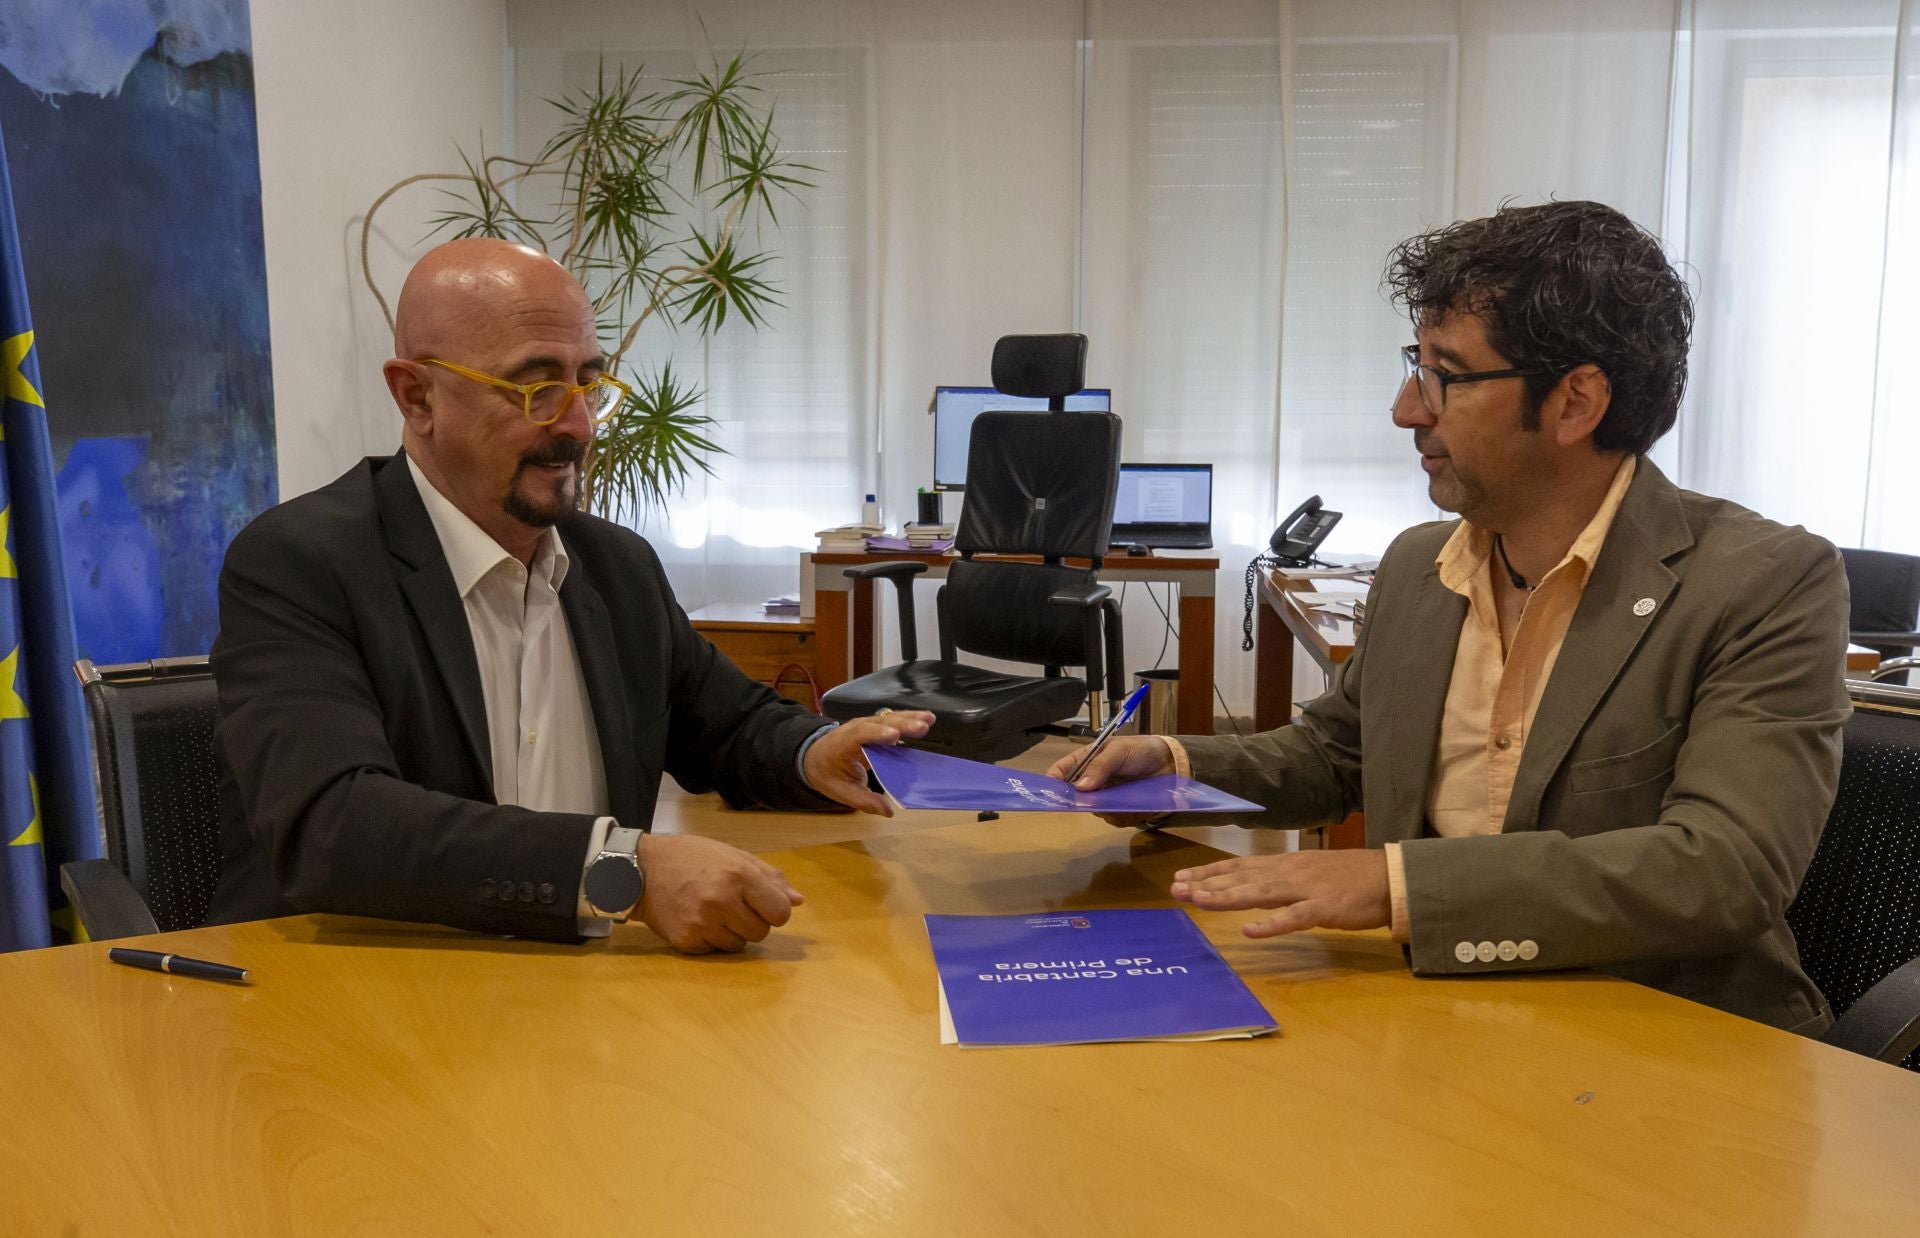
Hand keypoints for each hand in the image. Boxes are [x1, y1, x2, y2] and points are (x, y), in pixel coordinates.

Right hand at [633, 834, 804, 952]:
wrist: (642, 870)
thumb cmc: (692, 858)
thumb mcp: (733, 855)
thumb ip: (769, 877)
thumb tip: (798, 901)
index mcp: (739, 875)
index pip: (780, 913)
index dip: (774, 910)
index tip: (761, 904)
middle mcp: (722, 901)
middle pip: (762, 932)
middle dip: (752, 921)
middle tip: (731, 904)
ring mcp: (703, 923)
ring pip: (740, 945)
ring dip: (732, 932)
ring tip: (712, 911)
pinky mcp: (687, 941)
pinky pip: (715, 951)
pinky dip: (711, 940)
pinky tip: (697, 920)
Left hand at [803, 710, 934, 815]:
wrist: (816, 757)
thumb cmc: (828, 773)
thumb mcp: (841, 791)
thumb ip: (864, 801)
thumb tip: (888, 812)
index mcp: (843, 744)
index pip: (860, 735)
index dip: (877, 734)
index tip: (895, 737)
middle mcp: (856, 728)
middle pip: (880, 723)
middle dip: (901, 725)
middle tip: (922, 728)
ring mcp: (868, 724)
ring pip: (889, 718)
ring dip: (910, 719)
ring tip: (929, 720)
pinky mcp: (877, 726)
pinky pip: (893, 720)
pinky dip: (909, 719)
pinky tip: (927, 719)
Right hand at [1044, 735, 1176, 828]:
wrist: (1172, 763)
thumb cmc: (1142, 750)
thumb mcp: (1119, 751)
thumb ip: (1100, 766)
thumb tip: (1080, 787)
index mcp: (1087, 761)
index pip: (1061, 771)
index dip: (1053, 782)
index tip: (1051, 793)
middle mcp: (1093, 781)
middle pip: (1075, 797)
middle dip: (1081, 801)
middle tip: (1092, 800)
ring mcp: (1107, 797)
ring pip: (1094, 811)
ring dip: (1104, 808)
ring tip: (1120, 798)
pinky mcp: (1122, 811)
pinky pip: (1113, 820)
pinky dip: (1121, 816)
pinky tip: (1131, 806)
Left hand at [1170, 850, 1389, 937]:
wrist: (1389, 878)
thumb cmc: (1349, 878)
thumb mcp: (1308, 873)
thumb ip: (1281, 880)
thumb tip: (1252, 885)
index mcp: (1285, 866)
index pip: (1239, 867)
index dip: (1209, 872)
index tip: (1181, 876)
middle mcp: (1289, 873)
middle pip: (1242, 878)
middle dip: (1208, 883)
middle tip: (1176, 888)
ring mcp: (1306, 889)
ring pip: (1260, 893)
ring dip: (1228, 897)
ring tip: (1199, 901)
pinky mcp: (1324, 908)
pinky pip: (1294, 918)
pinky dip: (1272, 925)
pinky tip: (1250, 932)